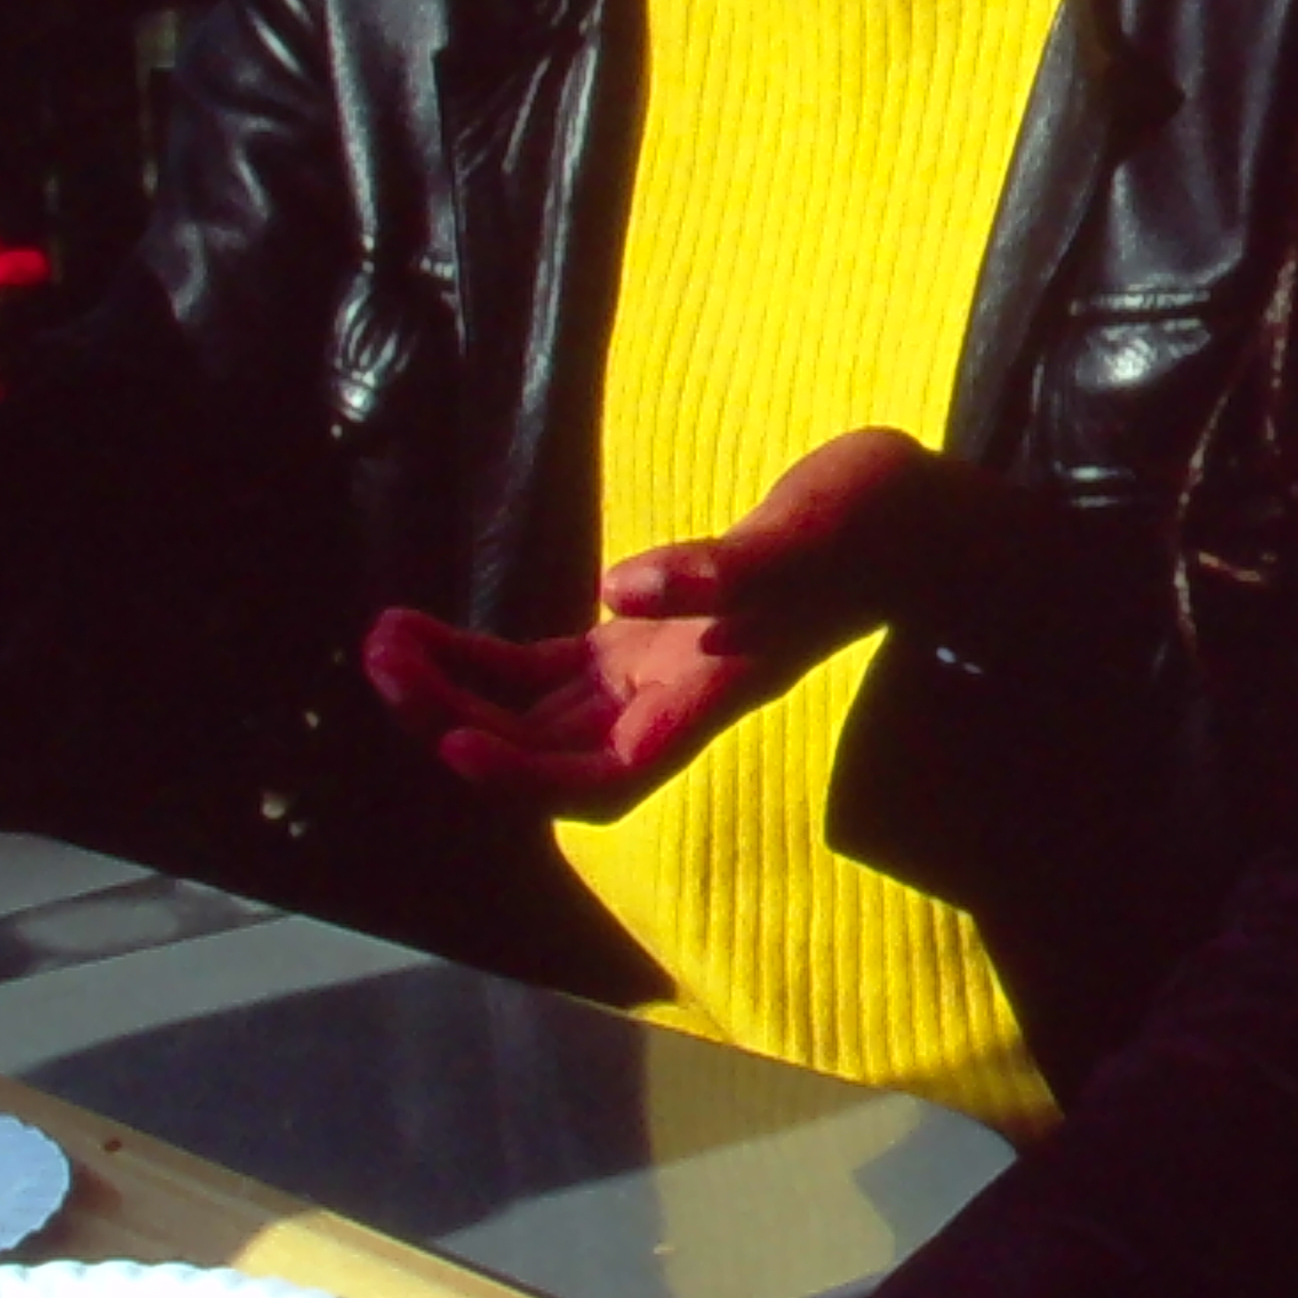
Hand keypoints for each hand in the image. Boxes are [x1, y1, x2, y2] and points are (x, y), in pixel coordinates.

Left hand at [361, 426, 945, 802]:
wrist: (917, 521)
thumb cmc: (874, 524)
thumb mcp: (804, 532)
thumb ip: (720, 569)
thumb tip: (620, 588)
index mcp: (708, 696)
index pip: (602, 775)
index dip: (524, 776)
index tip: (453, 740)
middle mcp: (672, 704)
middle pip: (542, 754)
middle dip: (452, 716)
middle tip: (379, 656)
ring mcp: (653, 676)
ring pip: (527, 717)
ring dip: (451, 691)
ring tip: (380, 642)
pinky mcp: (642, 638)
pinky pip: (539, 672)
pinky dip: (478, 658)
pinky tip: (422, 628)